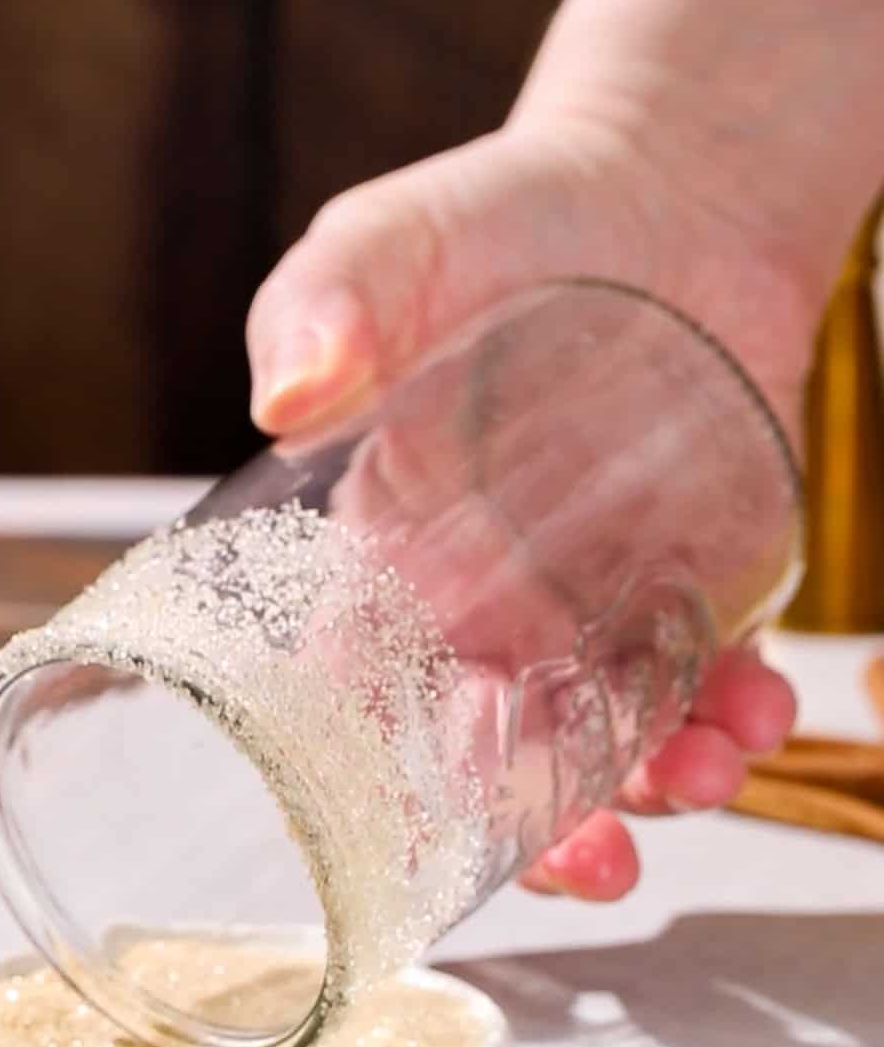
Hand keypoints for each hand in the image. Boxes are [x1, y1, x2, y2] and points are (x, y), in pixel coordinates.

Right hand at [247, 113, 808, 899]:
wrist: (660, 187)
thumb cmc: (499, 215)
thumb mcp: (386, 241)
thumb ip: (324, 303)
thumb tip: (285, 392)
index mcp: (386, 542)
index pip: (368, 688)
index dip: (394, 779)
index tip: (437, 833)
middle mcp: (484, 590)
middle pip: (499, 747)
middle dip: (549, 829)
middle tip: (596, 860)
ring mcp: (595, 591)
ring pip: (614, 735)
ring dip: (660, 785)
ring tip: (705, 771)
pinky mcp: (694, 575)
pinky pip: (711, 678)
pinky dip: (739, 713)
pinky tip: (761, 704)